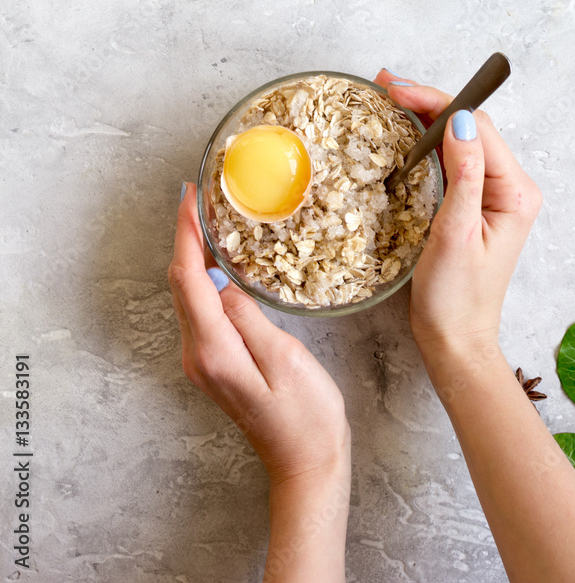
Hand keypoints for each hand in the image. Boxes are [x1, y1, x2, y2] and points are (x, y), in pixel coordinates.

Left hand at [168, 184, 349, 487]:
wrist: (307, 466)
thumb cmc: (306, 419)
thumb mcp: (285, 359)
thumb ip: (248, 318)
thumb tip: (224, 283)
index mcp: (212, 350)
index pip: (187, 278)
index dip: (185, 232)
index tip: (189, 196)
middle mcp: (198, 355)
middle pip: (180, 283)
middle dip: (185, 236)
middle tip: (199, 197)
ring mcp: (203, 361)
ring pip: (188, 294)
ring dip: (194, 254)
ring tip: (209, 219)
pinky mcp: (215, 363)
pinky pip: (201, 310)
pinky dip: (204, 278)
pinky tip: (221, 262)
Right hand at [375, 71, 541, 355]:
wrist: (455, 340)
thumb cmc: (456, 297)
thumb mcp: (455, 233)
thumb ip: (462, 174)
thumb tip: (460, 120)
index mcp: (514, 192)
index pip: (476, 127)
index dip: (437, 102)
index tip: (396, 91)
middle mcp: (509, 187)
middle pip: (469, 126)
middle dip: (428, 101)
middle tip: (385, 85)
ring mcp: (491, 194)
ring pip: (458, 139)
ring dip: (425, 116)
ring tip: (389, 96)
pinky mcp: (472, 202)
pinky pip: (452, 159)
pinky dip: (426, 140)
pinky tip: (404, 128)